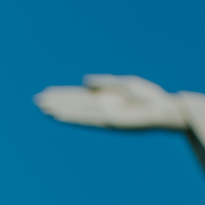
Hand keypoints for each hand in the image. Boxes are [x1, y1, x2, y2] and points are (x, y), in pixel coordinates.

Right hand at [34, 74, 188, 129]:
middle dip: (59, 102)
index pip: (81, 97)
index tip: (48, 93)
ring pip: (79, 112)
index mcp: (107, 99)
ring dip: (62, 110)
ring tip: (44, 108)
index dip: (65, 95)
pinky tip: (63, 115)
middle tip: (38, 101)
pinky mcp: (112, 122)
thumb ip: (106, 83)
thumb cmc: (151, 98)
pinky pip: (90, 118)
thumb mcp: (126, 85)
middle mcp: (104, 108)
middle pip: (76, 105)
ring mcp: (107, 115)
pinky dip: (75, 117)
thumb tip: (85, 82)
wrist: (166, 109)